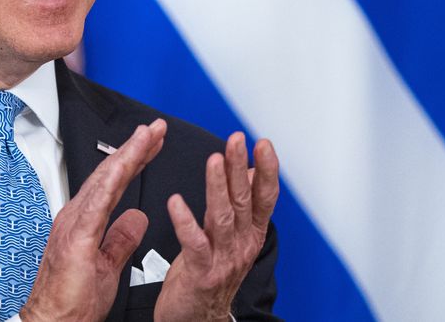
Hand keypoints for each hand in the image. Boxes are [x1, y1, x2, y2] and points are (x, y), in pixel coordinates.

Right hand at [20, 119, 167, 321]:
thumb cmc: (74, 301)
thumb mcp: (109, 264)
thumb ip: (122, 238)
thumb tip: (138, 217)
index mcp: (86, 221)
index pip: (114, 183)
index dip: (134, 160)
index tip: (153, 144)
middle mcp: (77, 216)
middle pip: (110, 174)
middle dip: (134, 148)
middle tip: (156, 128)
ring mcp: (73, 223)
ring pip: (104, 181)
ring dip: (127, 155)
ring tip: (147, 136)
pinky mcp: (75, 237)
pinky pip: (96, 202)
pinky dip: (110, 180)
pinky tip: (123, 164)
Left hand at [154, 133, 278, 321]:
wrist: (198, 319)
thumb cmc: (210, 275)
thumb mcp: (232, 237)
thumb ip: (243, 205)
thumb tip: (252, 172)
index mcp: (250, 234)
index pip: (265, 197)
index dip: (267, 170)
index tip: (263, 144)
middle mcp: (241, 245)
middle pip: (245, 201)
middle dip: (241, 167)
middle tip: (237, 141)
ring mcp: (223, 259)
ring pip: (223, 217)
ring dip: (218, 187)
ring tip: (214, 161)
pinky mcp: (201, 273)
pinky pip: (194, 244)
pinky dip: (185, 222)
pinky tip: (176, 203)